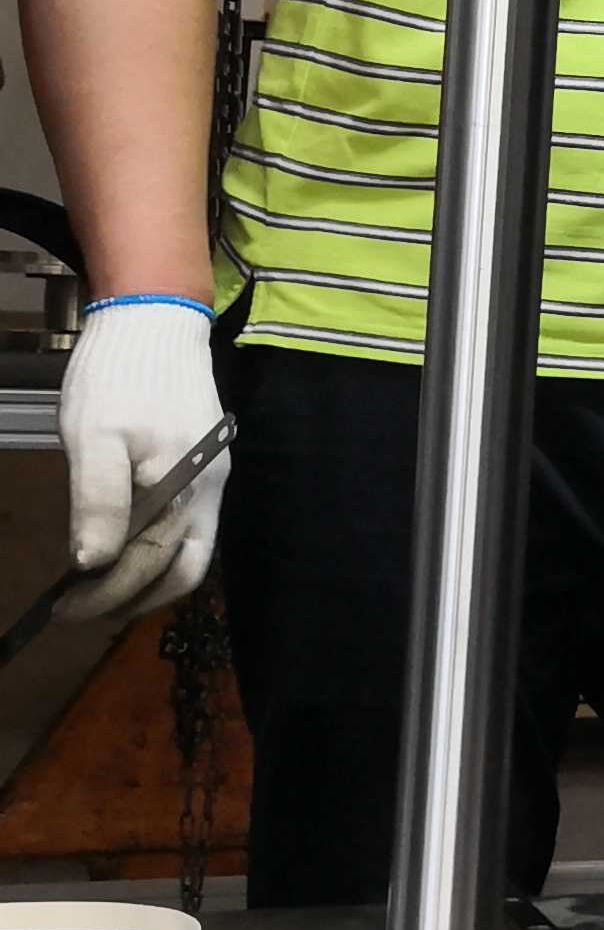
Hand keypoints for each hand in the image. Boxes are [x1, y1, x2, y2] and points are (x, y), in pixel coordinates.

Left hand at [59, 297, 227, 620]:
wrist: (156, 317)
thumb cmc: (118, 374)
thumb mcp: (93, 435)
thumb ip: (97, 501)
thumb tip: (93, 563)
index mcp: (182, 486)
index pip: (145, 562)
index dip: (105, 594)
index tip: (64, 610)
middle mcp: (209, 489)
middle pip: (182, 569)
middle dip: (133, 599)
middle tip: (84, 612)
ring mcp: (213, 476)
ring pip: (192, 550)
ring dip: (151, 580)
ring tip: (107, 590)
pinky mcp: (208, 462)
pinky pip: (192, 525)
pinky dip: (162, 551)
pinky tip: (131, 546)